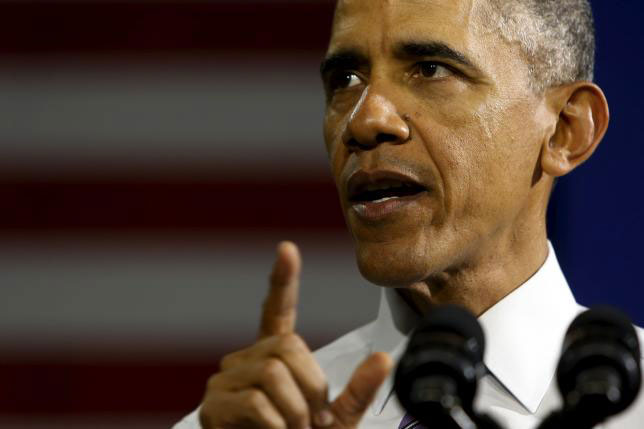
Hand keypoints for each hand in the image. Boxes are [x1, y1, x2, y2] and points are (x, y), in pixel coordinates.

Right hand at [199, 241, 392, 428]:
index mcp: (274, 359)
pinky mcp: (213, 405)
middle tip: (310, 422)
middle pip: (287, 346)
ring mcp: (225, 380)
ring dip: (296, 410)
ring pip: (273, 371)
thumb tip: (384, 359)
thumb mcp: (338, 420)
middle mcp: (246, 361)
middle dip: (311, 387)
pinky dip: (277, 424)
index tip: (287, 249)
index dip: (282, 281)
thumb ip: (358, 392)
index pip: (277, 311)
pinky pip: (256, 399)